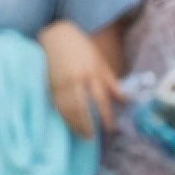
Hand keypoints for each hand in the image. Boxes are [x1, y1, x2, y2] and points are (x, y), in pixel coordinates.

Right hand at [37, 20, 123, 139]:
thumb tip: (125, 101)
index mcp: (92, 73)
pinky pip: (56, 106)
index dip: (106, 117)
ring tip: (82, 135)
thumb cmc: (82, 49)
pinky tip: (68, 124)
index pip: (101, 100)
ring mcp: (61, 84)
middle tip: (93, 138)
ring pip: (67, 110)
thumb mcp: (101, 63)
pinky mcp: (49, 86)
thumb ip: (112, 83)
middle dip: (88, 125)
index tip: (111, 130)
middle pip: (82, 109)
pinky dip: (63, 117)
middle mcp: (76, 80)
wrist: (57, 36)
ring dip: (75, 125)